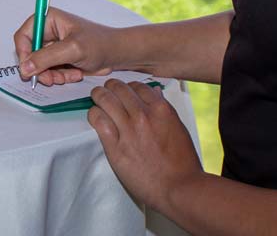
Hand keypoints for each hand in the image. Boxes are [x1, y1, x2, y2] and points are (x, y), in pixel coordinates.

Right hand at [14, 8, 123, 85]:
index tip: (28, 70)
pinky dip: (60, 77)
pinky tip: (75, 74)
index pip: (23, 36)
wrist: (116, 54)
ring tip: (70, 75)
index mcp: (49, 20)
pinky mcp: (59, 59)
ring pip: (39, 66)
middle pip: (30, 54)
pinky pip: (50, 72)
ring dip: (52, 75)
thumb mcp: (72, 50)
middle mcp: (48, 32)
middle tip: (52, 79)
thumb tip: (24, 67)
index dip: (23, 53)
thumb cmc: (100, 44)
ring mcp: (53, 47)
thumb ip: (46, 58)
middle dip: (41, 69)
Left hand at [88, 79, 203, 211]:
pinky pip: (98, 120)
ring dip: (98, 97)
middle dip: (110, 87)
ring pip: (104, 99)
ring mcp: (128, 130)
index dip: (128, 87)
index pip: (137, 86)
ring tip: (97, 99)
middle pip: (118, 88)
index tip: (123, 91)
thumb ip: (164, 109)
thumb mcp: (178, 128)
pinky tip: (96, 117)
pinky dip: (94, 114)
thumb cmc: (182, 163)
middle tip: (106, 91)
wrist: (179, 189)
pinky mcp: (115, 147)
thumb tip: (154, 93)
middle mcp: (143, 115)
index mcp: (161, 109)